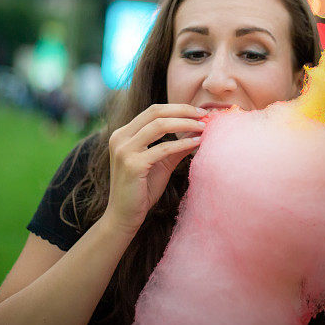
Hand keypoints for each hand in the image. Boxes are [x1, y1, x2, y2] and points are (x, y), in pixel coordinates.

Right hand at [103, 103, 205, 234]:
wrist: (124, 216)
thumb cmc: (142, 189)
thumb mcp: (161, 162)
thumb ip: (175, 146)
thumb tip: (198, 130)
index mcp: (123, 134)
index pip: (153, 110)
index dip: (177, 108)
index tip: (198, 111)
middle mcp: (120, 137)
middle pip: (155, 112)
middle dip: (183, 110)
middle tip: (204, 114)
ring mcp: (124, 150)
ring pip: (159, 126)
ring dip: (185, 124)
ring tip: (203, 127)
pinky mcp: (132, 164)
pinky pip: (163, 148)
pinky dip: (182, 143)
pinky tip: (196, 143)